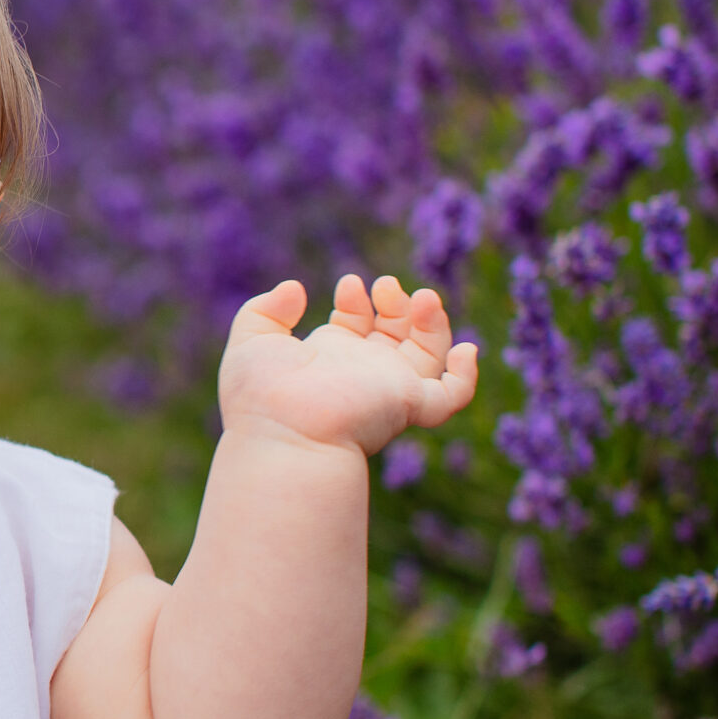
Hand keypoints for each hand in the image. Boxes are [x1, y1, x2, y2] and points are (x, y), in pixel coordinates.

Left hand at [216, 274, 478, 456]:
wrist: (282, 433)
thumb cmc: (261, 394)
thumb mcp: (252, 341)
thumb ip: (265, 309)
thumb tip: (294, 288)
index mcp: (328, 360)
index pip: (355, 325)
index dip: (356, 300)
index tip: (347, 285)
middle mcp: (362, 374)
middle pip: (394, 334)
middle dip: (395, 303)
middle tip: (384, 285)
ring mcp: (389, 389)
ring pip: (428, 355)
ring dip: (431, 322)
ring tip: (422, 297)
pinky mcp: (410, 404)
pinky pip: (451, 397)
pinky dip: (465, 375)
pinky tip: (465, 349)